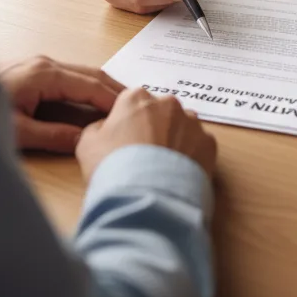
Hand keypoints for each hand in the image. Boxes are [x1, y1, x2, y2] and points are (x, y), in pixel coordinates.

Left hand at [0, 55, 123, 153]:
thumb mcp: (17, 131)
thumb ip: (52, 136)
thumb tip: (84, 140)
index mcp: (45, 75)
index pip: (90, 85)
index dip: (112, 99)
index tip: (131, 112)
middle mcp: (46, 63)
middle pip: (91, 74)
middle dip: (114, 88)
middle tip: (134, 104)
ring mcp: (40, 64)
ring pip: (81, 73)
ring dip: (101, 86)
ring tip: (118, 103)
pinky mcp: (33, 70)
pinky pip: (69, 75)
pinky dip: (86, 86)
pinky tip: (91, 98)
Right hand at [77, 86, 216, 182]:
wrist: (145, 198)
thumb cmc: (113, 167)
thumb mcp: (87, 145)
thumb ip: (97, 128)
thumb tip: (106, 127)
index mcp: (137, 98)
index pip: (132, 103)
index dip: (128, 123)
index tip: (125, 142)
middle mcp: (167, 103)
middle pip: (160, 112)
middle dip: (155, 129)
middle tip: (145, 157)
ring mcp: (191, 122)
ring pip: (182, 127)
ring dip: (175, 140)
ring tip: (163, 169)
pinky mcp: (209, 143)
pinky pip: (199, 146)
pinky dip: (192, 157)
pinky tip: (178, 175)